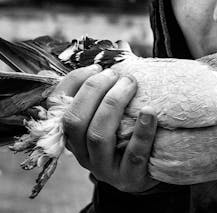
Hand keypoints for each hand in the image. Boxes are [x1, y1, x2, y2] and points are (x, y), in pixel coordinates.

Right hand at [52, 64, 159, 192]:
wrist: (151, 170)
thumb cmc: (130, 133)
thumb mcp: (117, 111)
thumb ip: (115, 82)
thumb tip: (121, 46)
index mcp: (72, 134)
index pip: (57, 106)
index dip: (73, 83)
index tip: (97, 66)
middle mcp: (82, 153)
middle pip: (75, 120)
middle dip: (94, 91)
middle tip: (118, 74)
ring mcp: (103, 168)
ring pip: (97, 136)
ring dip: (113, 105)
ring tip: (131, 84)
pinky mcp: (129, 178)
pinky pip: (134, 155)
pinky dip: (142, 132)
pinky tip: (151, 112)